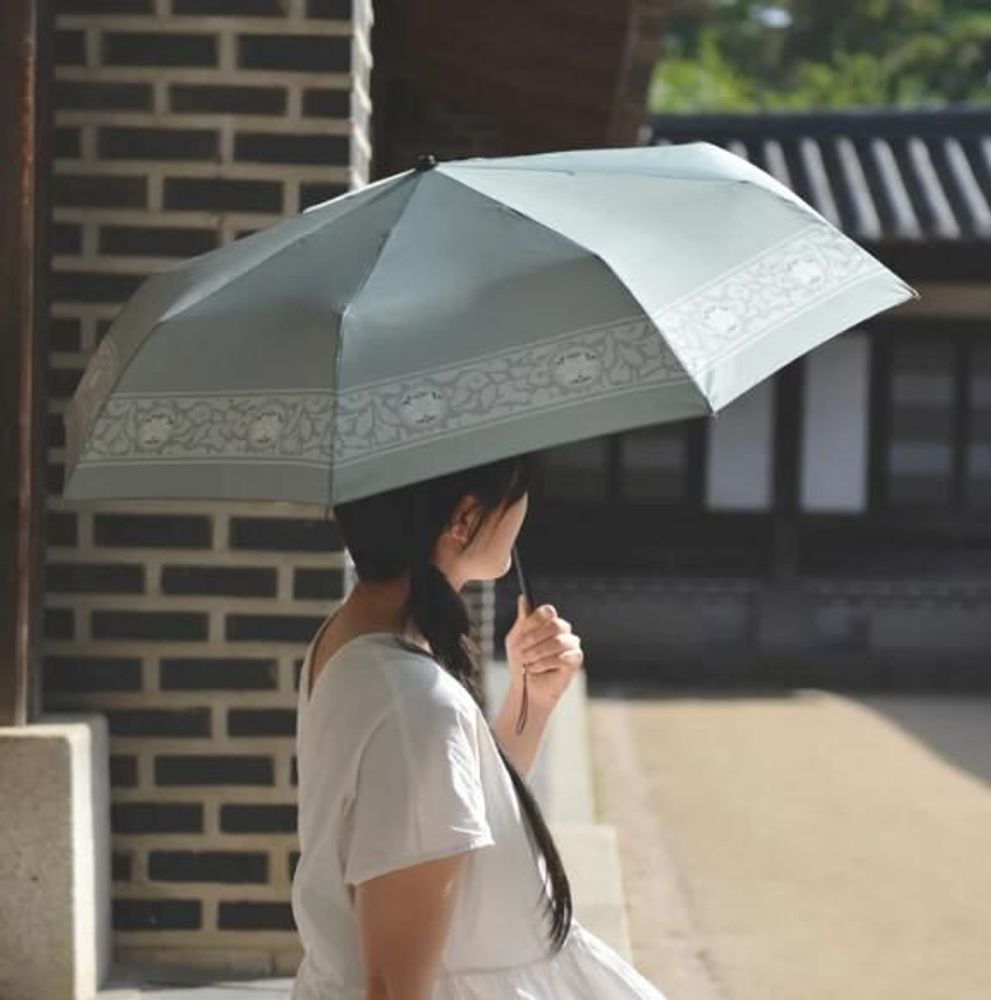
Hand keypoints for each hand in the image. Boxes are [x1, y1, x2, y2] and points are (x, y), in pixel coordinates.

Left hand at [504, 595, 582, 713]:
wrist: (525, 688)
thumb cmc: (521, 663)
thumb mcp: (515, 640)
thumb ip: (522, 621)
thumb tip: (522, 598)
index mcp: (549, 623)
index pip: (548, 611)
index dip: (535, 620)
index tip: (523, 631)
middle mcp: (563, 631)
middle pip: (556, 624)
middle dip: (535, 638)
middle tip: (522, 650)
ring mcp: (571, 645)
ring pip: (559, 642)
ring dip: (538, 653)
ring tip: (527, 662)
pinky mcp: (575, 661)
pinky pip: (563, 658)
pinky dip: (545, 664)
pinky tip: (535, 669)